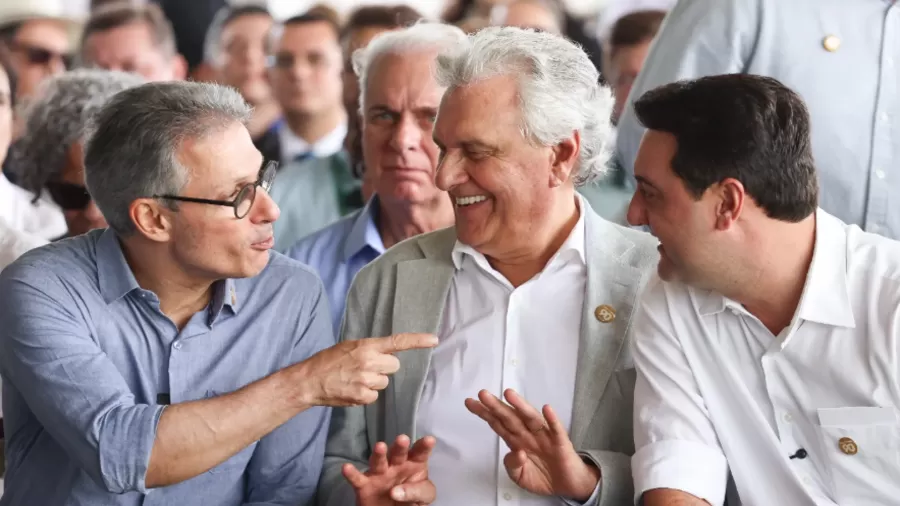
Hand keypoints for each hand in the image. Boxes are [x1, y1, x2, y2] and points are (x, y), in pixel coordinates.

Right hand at [296, 333, 437, 406]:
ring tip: (354, 380)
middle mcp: (369, 361)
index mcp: (367, 346)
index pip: (397, 341)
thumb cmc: (328, 362)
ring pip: (384, 383)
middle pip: (394, 366)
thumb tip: (386, 353)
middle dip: (384, 368)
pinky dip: (365, 396)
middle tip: (365, 368)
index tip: (434, 339)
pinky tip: (352, 390)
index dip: (417, 340)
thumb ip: (369, 349)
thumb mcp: (349, 347)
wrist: (309, 380)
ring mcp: (366, 380)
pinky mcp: (362, 396)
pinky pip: (375, 397)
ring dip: (374, 382)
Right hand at [343, 435, 436, 505]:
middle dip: (400, 446)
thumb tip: (396, 492)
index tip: (429, 440)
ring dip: (379, 454)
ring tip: (380, 447)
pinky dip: (351, 474)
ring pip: (379, 462)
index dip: (424, 446)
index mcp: (414, 464)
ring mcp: (379, 474)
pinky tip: (346, 467)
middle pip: (398, 454)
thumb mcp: (424, 496)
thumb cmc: (412, 498)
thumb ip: (417, 492)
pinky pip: (357, 479)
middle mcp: (396, 465)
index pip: (420, 454)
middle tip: (403, 439)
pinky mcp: (365, 486)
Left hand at [465, 389, 600, 500]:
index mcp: (516, 441)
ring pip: (530, 419)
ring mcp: (544, 436)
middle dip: (496, 406)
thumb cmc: (543, 476)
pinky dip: (552, 419)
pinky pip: (556, 429)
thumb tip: (516, 452)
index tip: (470, 402)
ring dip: (520, 406)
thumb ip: (512, 465)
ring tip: (509, 395)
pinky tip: (546, 408)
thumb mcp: (520, 476)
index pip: (498, 423)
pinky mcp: (560, 442)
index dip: (484, 413)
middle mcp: (528, 434)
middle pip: (510, 418)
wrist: (568, 485)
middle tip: (482, 394)